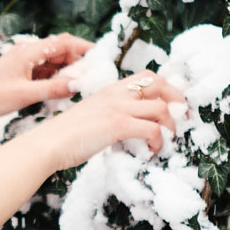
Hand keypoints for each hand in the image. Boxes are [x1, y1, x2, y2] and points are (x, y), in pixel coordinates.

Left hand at [0, 33, 94, 125]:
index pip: (63, 42)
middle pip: (60, 51)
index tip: (99, 55)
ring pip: (53, 63)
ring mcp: (24, 64)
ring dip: (67, 71)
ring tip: (82, 83)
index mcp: (28, 52)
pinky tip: (63, 89)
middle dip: (78, 61)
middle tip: (94, 73)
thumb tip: (77, 86)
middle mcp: (27, 54)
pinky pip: (44, 73)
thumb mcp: (26, 94)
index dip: (83, 47)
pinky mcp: (21, 75)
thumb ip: (53, 89)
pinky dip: (56, 79)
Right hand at [31, 71, 184, 170]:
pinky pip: (152, 130)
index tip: (174, 107)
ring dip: (170, 129)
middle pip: (160, 84)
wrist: (48, 143)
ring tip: (164, 144)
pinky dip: (158, 142)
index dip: (166, 89)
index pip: (147, 77)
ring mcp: (118, 108)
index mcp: (110, 90)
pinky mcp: (118, 125)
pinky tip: (150, 152)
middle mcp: (116, 94)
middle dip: (177, 101)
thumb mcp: (90, 116)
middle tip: (181, 120)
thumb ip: (109, 115)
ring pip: (161, 109)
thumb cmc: (64, 136)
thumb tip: (126, 128)